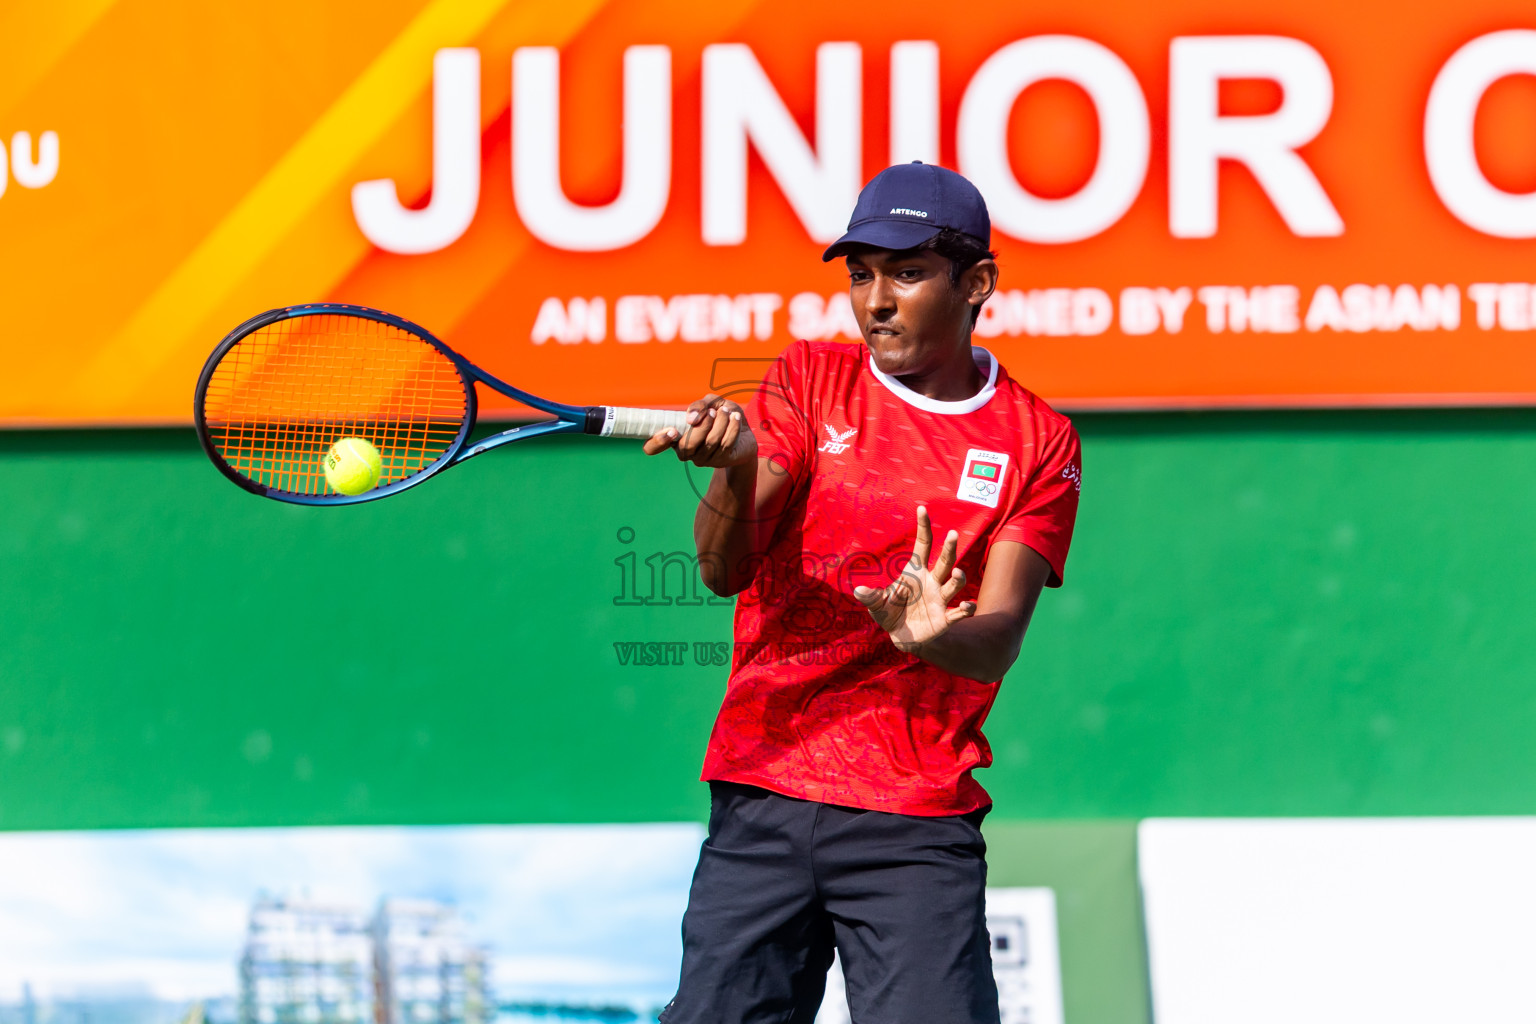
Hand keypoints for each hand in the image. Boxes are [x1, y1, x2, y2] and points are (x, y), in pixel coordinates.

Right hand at [642, 393, 757, 467]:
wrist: (744, 430)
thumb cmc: (721, 415)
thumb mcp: (710, 404)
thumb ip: (698, 405)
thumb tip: (690, 418)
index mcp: (675, 437)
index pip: (652, 448)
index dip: (657, 442)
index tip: (671, 430)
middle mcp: (686, 452)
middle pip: (688, 445)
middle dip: (703, 424)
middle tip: (713, 411)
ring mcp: (703, 459)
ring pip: (710, 442)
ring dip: (721, 422)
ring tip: (727, 411)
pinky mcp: (721, 461)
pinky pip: (726, 444)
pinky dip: (732, 427)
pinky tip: (735, 418)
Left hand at [854, 505, 975, 652]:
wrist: (902, 637)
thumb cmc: (889, 613)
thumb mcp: (876, 605)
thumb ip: (870, 597)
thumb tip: (858, 590)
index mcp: (915, 572)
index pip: (923, 545)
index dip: (923, 527)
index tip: (922, 508)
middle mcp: (932, 582)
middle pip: (944, 560)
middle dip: (949, 547)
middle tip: (952, 533)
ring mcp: (940, 599)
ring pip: (954, 583)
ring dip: (958, 577)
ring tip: (956, 573)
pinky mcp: (945, 618)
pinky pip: (960, 612)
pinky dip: (966, 609)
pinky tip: (968, 606)